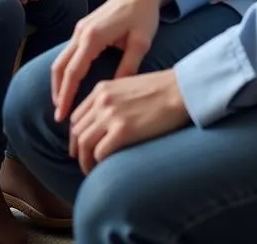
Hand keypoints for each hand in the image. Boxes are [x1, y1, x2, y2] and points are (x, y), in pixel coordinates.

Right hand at [51, 0, 167, 120]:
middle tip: (59, 116)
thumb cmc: (143, 15)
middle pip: (60, 66)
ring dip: (59, 81)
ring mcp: (80, 29)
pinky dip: (65, 70)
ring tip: (63, 104)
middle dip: (57, 92)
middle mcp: (81, 32)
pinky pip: (68, 52)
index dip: (66, 96)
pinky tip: (71, 84)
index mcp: (93, 36)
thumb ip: (128, 67)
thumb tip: (115, 94)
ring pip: (61, 59)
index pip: (73, 72)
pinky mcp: (84, 28)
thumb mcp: (140, 43)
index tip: (62, 116)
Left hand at [69, 70, 189, 172]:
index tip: (79, 148)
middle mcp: (102, 100)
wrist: (180, 90)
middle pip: (77, 131)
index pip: (77, 116)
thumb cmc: (161, 90)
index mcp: (102, 89)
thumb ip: (112, 100)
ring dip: (85, 161)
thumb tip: (104, 123)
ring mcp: (111, 115)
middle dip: (77, 151)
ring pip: (84, 144)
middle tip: (83, 163)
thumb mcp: (127, 87)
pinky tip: (104, 170)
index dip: (76, 135)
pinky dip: (98, 164)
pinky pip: (100, 152)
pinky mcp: (123, 130)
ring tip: (91, 171)